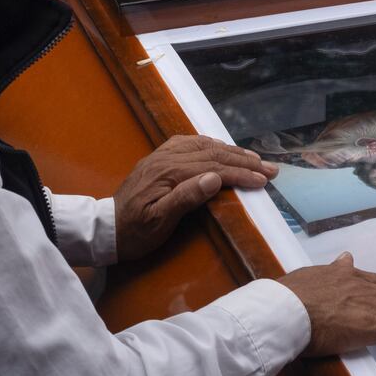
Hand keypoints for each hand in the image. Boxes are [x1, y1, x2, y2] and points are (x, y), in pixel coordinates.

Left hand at [113, 135, 274, 260]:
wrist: (105, 229)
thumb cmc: (134, 232)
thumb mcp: (159, 222)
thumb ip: (185, 198)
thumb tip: (214, 178)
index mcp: (169, 173)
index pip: (214, 168)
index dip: (241, 174)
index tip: (263, 181)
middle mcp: (167, 158)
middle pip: (213, 154)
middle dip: (244, 161)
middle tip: (270, 168)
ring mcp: (161, 156)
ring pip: (203, 146)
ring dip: (231, 151)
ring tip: (254, 158)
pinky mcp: (158, 159)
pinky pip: (188, 143)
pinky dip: (210, 144)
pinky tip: (220, 147)